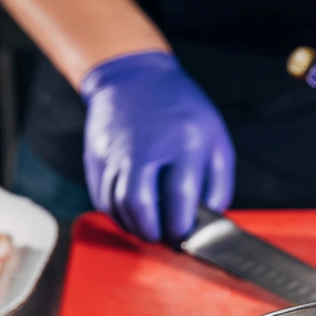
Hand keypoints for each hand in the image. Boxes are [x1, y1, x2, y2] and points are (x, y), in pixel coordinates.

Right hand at [80, 51, 234, 242]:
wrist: (134, 77)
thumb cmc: (181, 111)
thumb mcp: (215, 139)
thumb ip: (219, 183)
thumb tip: (209, 221)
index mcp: (185, 141)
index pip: (180, 196)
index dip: (181, 227)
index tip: (184, 237)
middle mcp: (147, 146)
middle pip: (140, 205)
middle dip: (153, 233)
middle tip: (163, 238)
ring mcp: (117, 151)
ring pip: (117, 206)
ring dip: (134, 227)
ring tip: (149, 228)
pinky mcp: (96, 156)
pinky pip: (102, 198)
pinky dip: (117, 215)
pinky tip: (131, 214)